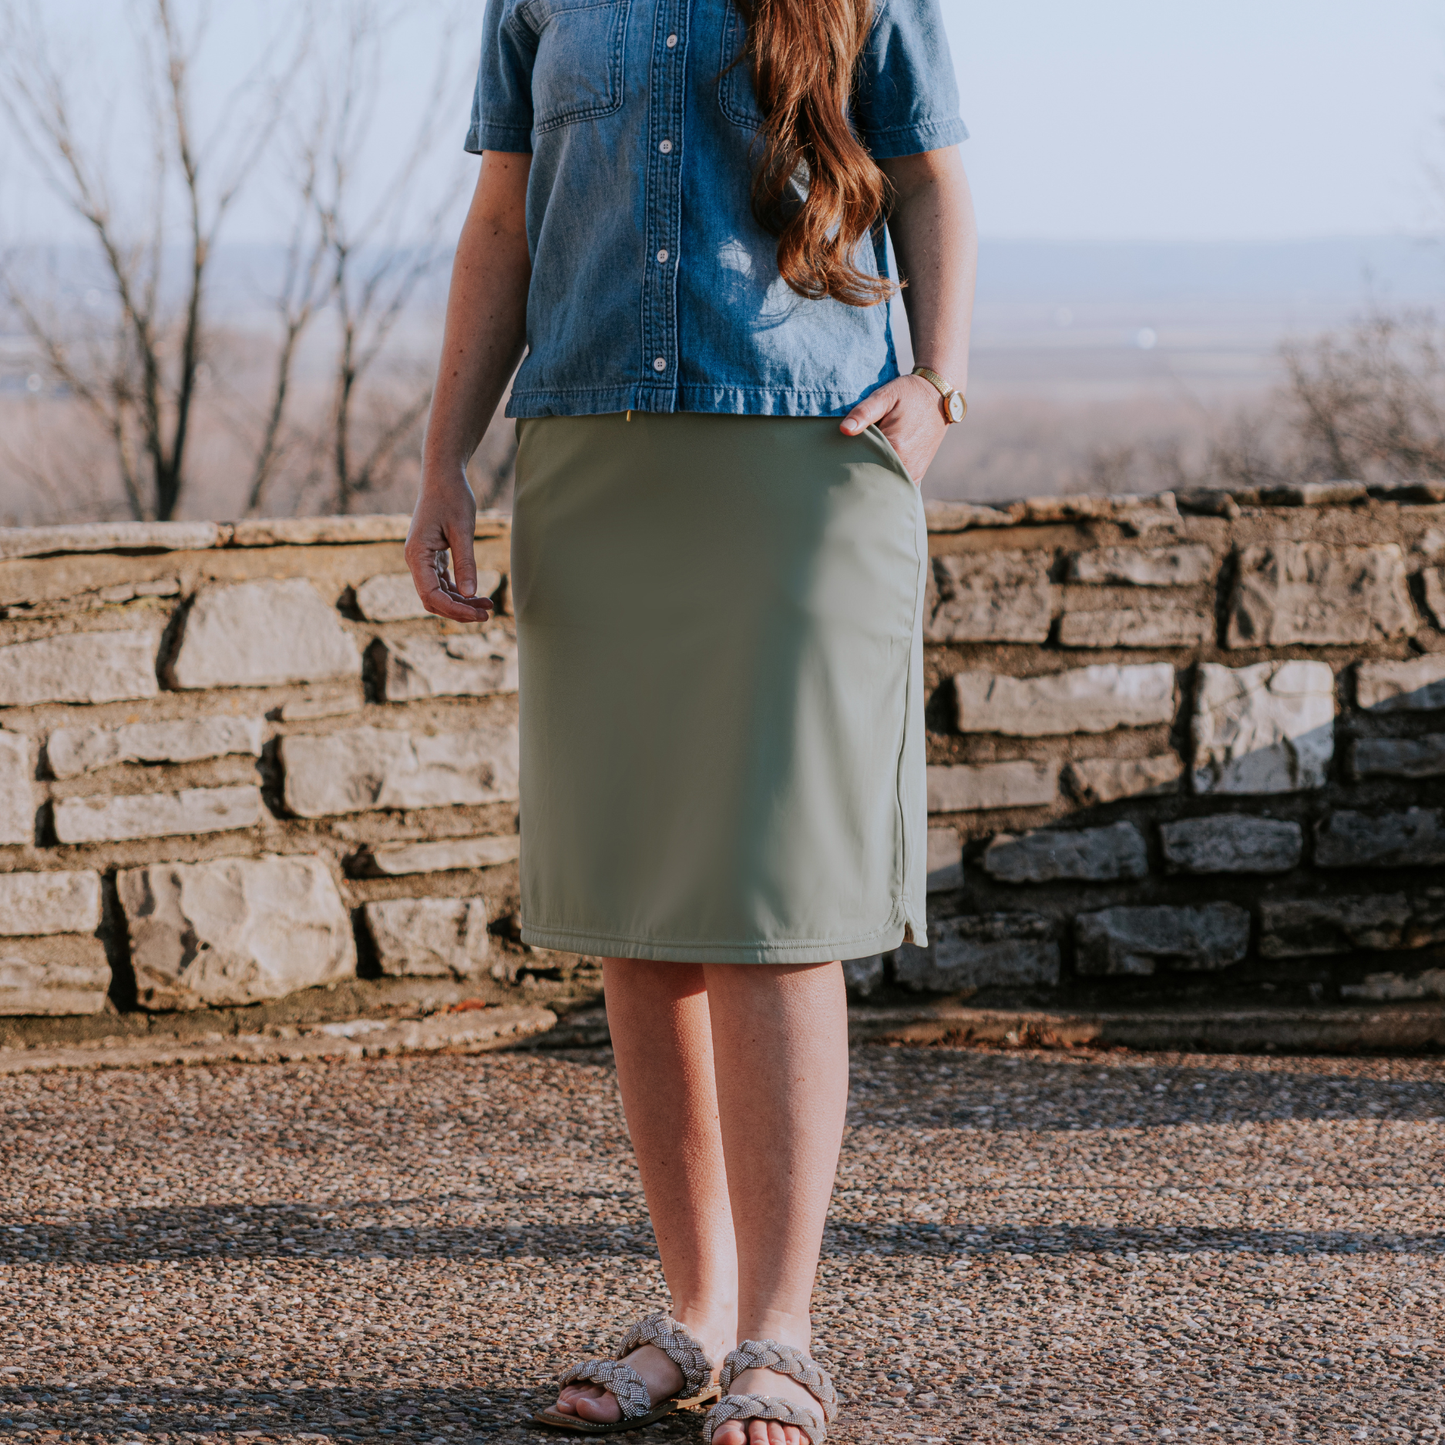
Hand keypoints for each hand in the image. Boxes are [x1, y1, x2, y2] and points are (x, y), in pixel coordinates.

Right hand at [404, 469, 495, 623]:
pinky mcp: (433, 557)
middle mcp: (415, 561)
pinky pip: (444, 583)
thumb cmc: (452, 497)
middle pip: (434, 600)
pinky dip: (460, 591)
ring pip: (440, 593)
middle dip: (458, 610)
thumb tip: (470, 593)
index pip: (431, 594)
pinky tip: (479, 596)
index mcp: (417, 555)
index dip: (453, 609)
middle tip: (486, 615)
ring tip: (488, 606)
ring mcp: (424, 560)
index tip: (477, 614)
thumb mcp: (462, 530)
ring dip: (462, 603)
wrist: (443, 476)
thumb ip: (465, 562)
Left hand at [839, 373, 948, 482]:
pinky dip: (885, 480)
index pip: (861, 464)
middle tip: (849, 457)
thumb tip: (844, 429)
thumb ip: (864, 412)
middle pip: (872, 477)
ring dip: (872, 477)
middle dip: (859, 471)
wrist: (937, 396)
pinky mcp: (917, 475)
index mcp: (895, 447)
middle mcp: (906, 465)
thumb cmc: (909, 393)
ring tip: (863, 462)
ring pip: (884, 484)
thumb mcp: (885, 395)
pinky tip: (876, 469)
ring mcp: (913, 473)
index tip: (841, 452)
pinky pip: (896, 485)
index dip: (848, 459)